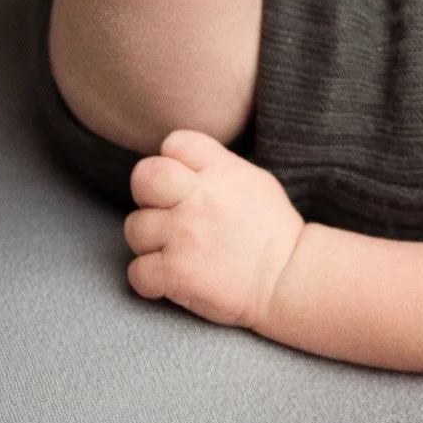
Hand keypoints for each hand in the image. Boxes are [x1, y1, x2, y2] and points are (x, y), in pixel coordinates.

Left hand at [124, 130, 306, 329]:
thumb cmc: (272, 231)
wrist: (287, 279)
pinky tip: (169, 276)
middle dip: (148, 194)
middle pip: (145, 177)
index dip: (173, 161)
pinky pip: (136, 271)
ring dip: (150, 240)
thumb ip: (216, 167)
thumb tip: (183, 165)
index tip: (184, 183)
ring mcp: (184, 236)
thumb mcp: (253, 180)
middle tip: (165, 212)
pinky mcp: (175, 273)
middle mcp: (199, 198)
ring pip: (135, 227)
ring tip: (173, 249)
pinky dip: (149, 277)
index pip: (174, 143)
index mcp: (221, 170)